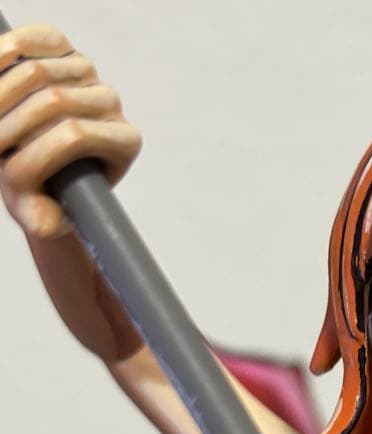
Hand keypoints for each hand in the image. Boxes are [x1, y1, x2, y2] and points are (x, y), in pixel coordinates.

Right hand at [0, 23, 140, 237]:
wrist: (44, 163)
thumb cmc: (47, 190)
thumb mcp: (44, 212)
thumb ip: (44, 219)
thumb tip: (46, 221)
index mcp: (124, 143)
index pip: (75, 137)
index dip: (34, 152)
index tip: (7, 172)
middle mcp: (112, 103)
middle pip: (53, 102)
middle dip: (10, 126)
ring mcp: (89, 72)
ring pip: (36, 73)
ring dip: (0, 99)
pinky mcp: (64, 48)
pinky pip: (34, 39)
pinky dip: (5, 52)